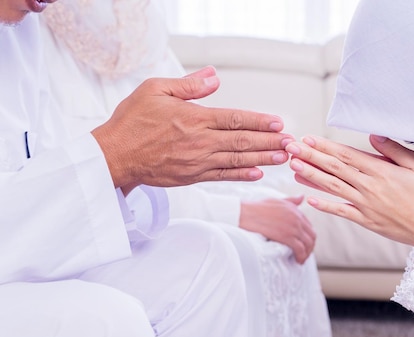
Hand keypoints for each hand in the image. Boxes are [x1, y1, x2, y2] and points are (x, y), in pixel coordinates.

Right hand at [92, 66, 291, 191]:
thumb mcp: (155, 90)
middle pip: (242, 141)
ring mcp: (197, 162)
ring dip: (263, 158)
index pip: (235, 119)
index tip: (279, 123)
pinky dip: (241, 175)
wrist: (115, 156)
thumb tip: (214, 76)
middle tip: (292, 143)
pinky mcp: (192, 176)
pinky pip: (222, 176)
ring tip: (283, 158)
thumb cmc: (132, 120)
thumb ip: (188, 85)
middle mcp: (200, 142)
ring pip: (237, 160)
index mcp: (194, 118)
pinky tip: (257, 173)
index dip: (259, 121)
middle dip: (270, 142)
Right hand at [239, 196, 315, 263]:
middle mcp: (296, 217)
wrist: (244, 213)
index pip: (309, 226)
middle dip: (310, 247)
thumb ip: (291, 201)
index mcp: (295, 210)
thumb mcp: (276, 201)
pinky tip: (297, 260)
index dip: (308, 237)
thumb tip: (302, 197)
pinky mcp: (286, 236)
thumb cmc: (256, 208)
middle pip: (311, 236)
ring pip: (308, 243)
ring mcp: (292, 227)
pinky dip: (301, 256)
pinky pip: (300, 249)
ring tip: (300, 259)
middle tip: (303, 255)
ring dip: (306, 254)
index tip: (303, 245)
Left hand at [285, 135, 413, 249]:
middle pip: (334, 169)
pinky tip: (310, 199)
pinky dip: (325, 206)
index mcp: (383, 171)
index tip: (308, 139)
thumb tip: (373, 136)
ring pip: (333, 188)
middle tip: (291, 148)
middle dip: (311, 157)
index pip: (347, 156)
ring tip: (293, 167)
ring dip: (311, 177)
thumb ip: (396, 150)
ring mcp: (367, 206)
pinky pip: (342, 212)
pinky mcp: (367, 221)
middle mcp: (370, 188)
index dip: (325, 147)